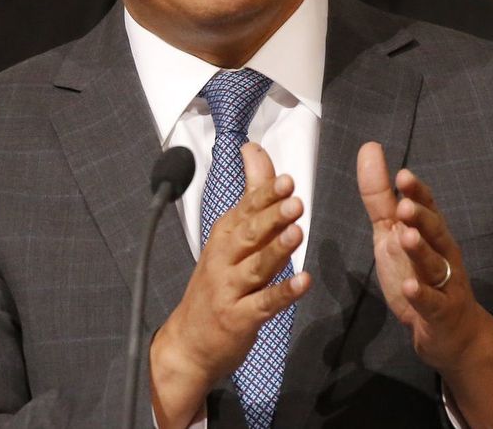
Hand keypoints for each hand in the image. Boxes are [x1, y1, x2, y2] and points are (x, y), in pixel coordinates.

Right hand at [150, 142, 311, 427]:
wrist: (189, 343)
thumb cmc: (216, 283)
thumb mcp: (229, 236)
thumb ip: (250, 194)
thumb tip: (253, 149)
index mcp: (223, 236)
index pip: (244, 209)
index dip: (264, 195)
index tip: (286, 179)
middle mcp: (223, 259)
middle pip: (248, 234)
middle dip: (271, 216)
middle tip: (294, 200)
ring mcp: (230, 290)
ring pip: (256, 266)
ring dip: (276, 249)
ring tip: (298, 232)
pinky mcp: (240, 319)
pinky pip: (264, 304)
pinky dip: (284, 293)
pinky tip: (304, 282)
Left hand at [357, 142, 492, 428]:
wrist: (451, 331)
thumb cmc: (419, 273)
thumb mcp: (393, 233)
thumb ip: (380, 196)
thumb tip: (369, 148)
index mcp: (429, 231)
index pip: (426, 206)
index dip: (416, 192)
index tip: (402, 175)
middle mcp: (441, 251)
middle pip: (435, 231)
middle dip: (421, 217)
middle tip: (405, 206)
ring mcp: (444, 282)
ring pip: (434, 263)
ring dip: (421, 250)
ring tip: (406, 237)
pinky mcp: (440, 312)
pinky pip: (432, 303)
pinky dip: (420, 295)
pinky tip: (409, 287)